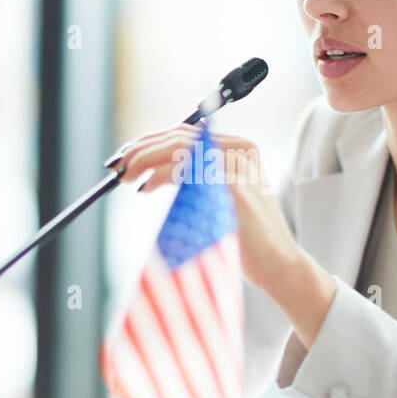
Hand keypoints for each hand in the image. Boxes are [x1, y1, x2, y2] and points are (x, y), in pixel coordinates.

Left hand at [109, 124, 327, 308]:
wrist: (278, 264)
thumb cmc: (247, 237)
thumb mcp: (222, 197)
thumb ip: (198, 177)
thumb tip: (151, 169)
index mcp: (240, 148)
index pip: (187, 134)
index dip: (151, 141)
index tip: (127, 155)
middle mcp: (240, 150)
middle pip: (180, 137)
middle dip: (142, 149)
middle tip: (118, 166)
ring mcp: (238, 167)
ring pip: (179, 150)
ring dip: (145, 160)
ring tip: (126, 177)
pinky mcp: (232, 186)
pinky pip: (186, 171)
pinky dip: (159, 176)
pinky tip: (145, 187)